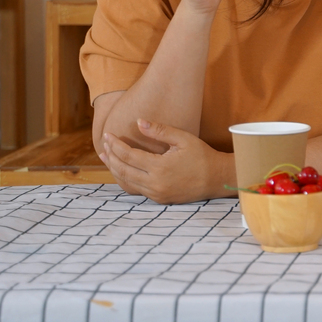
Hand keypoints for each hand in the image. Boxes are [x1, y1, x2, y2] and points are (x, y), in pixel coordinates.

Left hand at [99, 119, 232, 203]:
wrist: (217, 178)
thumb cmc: (202, 156)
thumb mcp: (183, 139)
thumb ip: (160, 130)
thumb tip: (138, 122)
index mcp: (160, 167)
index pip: (128, 155)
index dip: (115, 144)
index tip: (108, 135)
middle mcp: (155, 183)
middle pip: (123, 169)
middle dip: (110, 156)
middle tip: (104, 145)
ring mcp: (156, 194)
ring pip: (126, 182)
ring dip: (115, 169)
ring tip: (107, 157)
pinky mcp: (159, 199)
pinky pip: (136, 189)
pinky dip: (126, 179)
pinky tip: (122, 170)